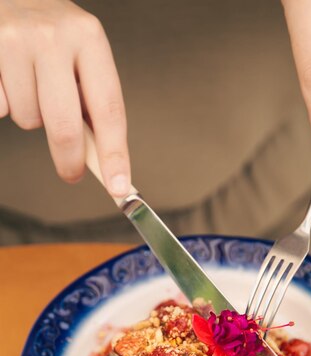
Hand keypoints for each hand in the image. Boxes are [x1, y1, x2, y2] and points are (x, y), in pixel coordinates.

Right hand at [0, 0, 129, 196]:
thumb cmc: (52, 34)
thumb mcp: (82, 55)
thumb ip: (92, 102)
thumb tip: (102, 159)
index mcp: (89, 38)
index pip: (109, 109)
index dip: (114, 154)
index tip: (119, 186)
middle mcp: (54, 36)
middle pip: (64, 125)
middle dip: (68, 160)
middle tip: (72, 172)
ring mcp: (16, 41)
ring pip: (28, 119)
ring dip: (32, 117)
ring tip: (31, 88)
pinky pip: (0, 109)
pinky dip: (5, 104)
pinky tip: (9, 80)